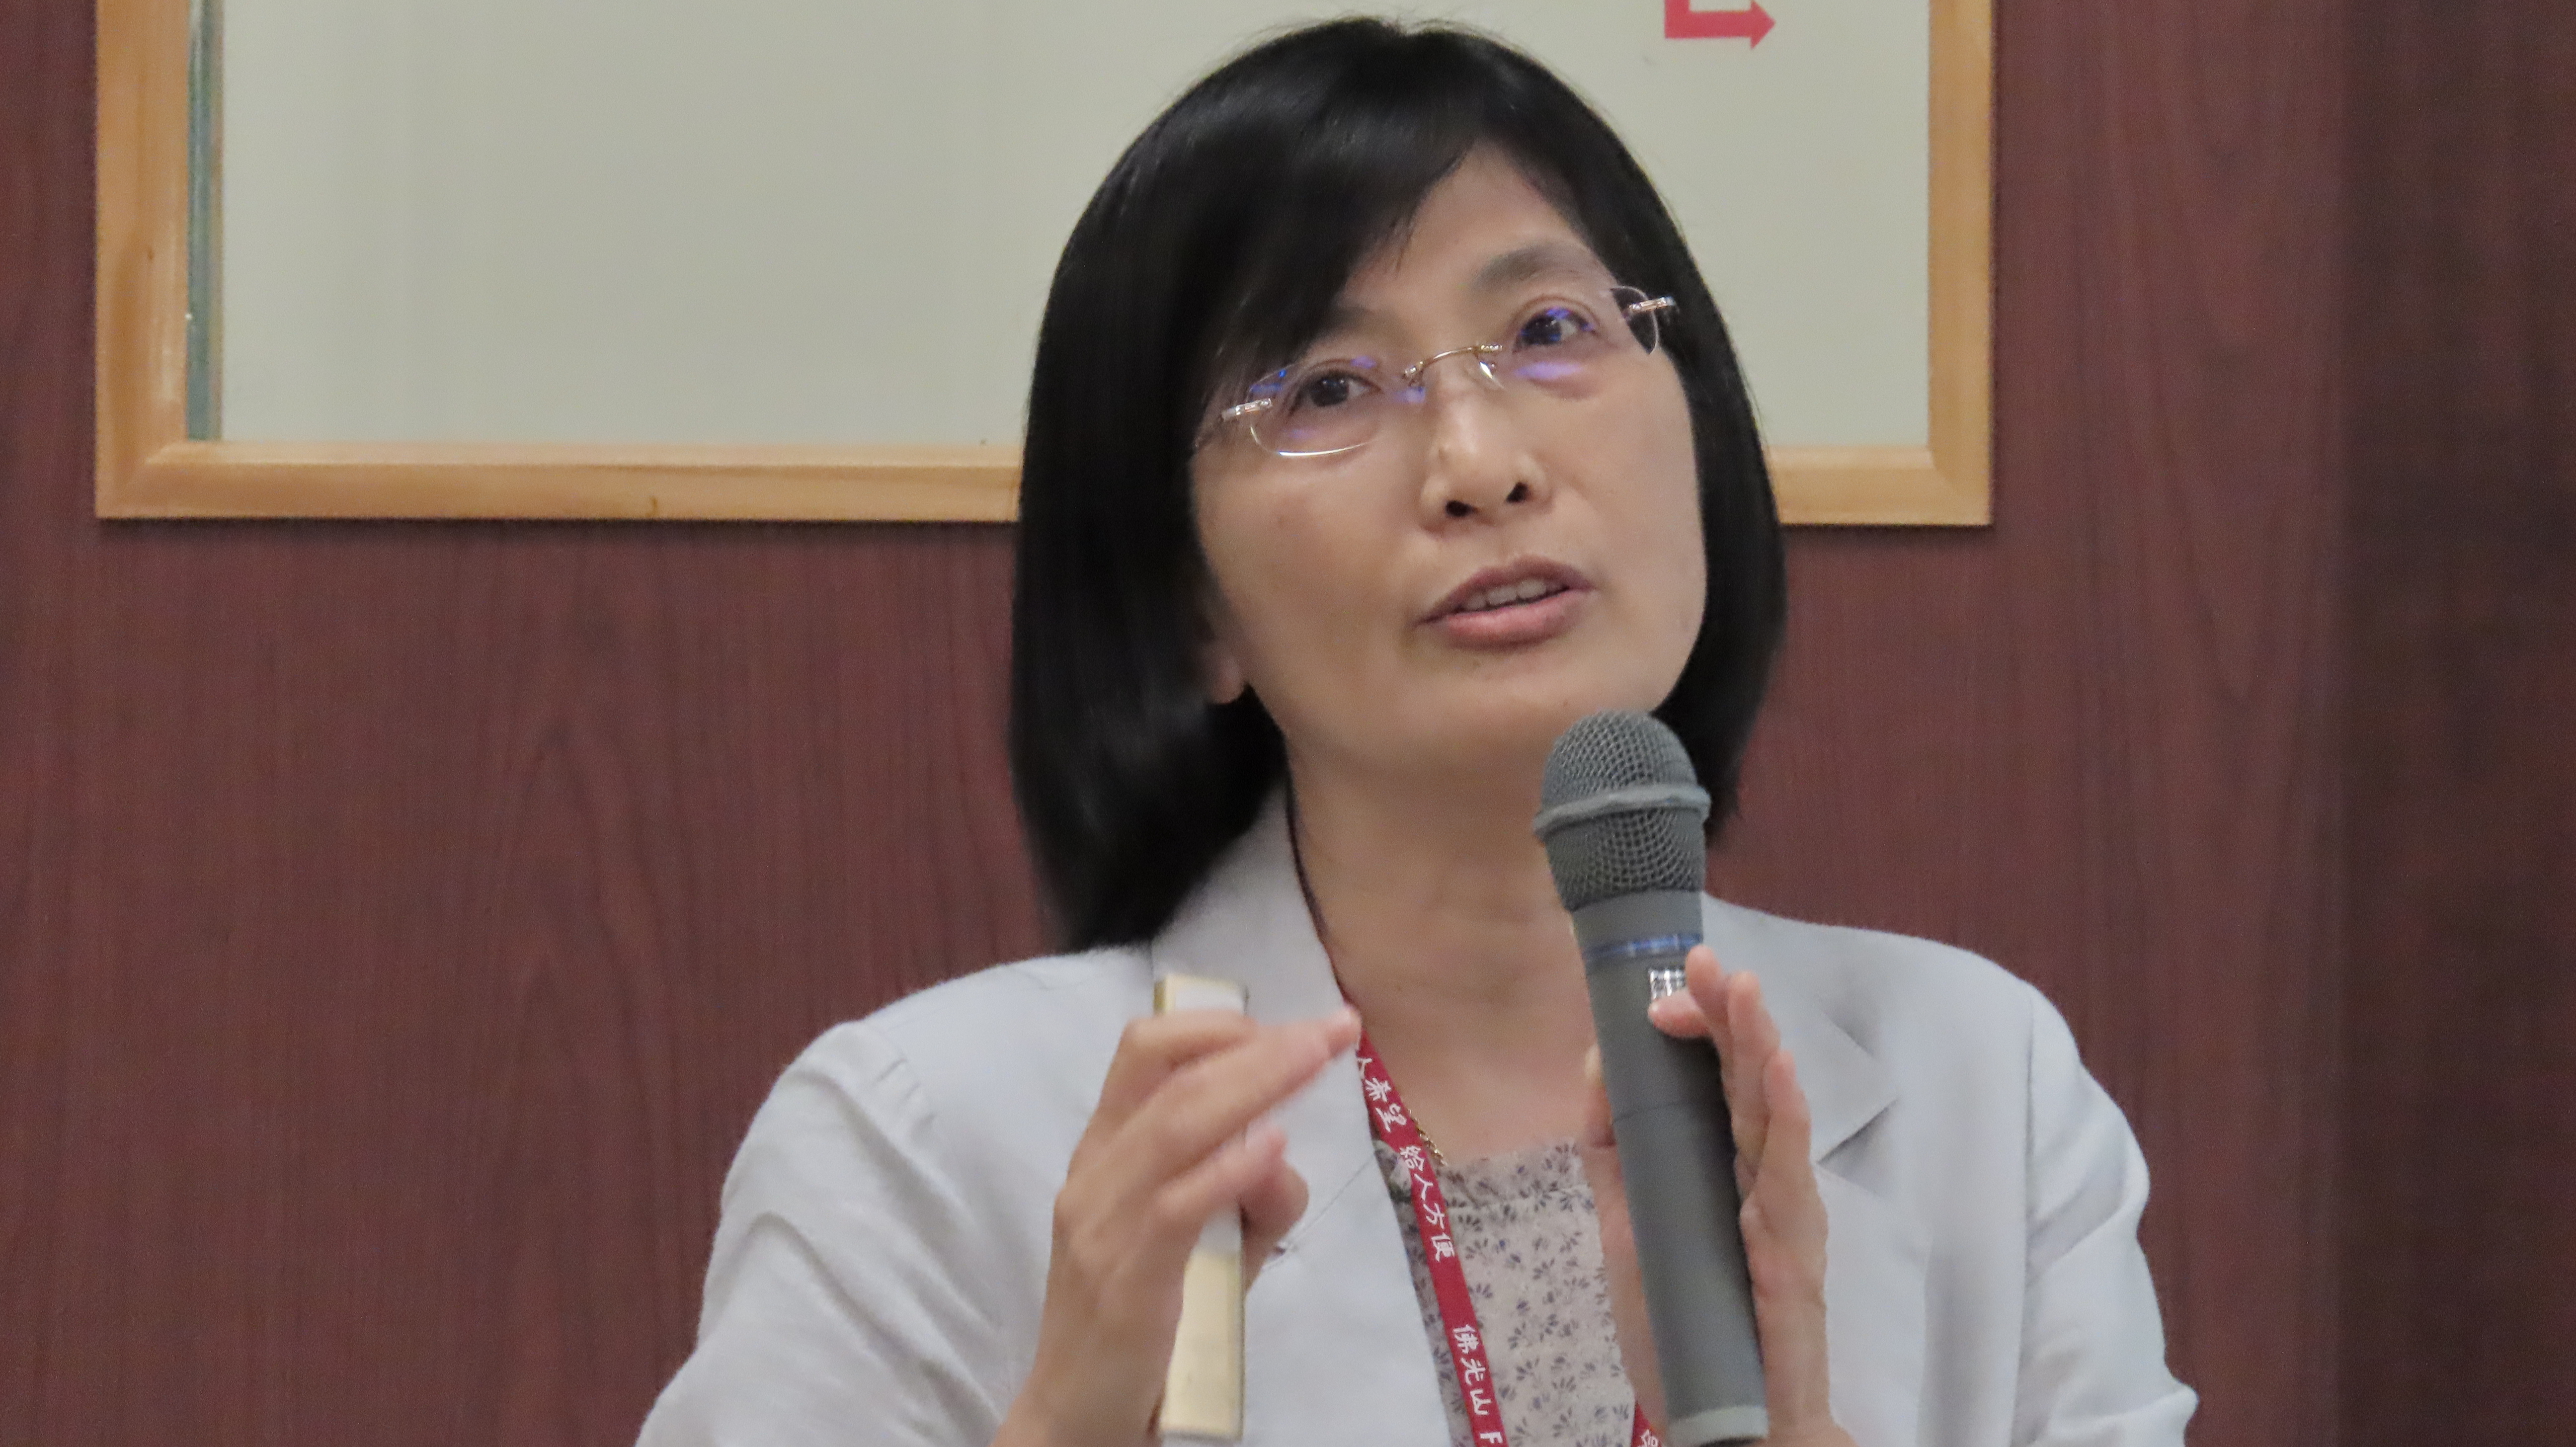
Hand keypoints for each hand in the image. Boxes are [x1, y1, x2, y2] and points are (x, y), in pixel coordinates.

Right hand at [997, 1004, 1361, 1446]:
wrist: (1077, 1412)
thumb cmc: (1144, 1320)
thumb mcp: (1204, 1245)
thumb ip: (1249, 1196)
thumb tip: (1284, 1149)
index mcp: (1104, 1152)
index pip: (1144, 1053)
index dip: (1218, 1026)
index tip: (1290, 1026)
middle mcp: (1096, 1174)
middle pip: (1173, 1078)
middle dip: (1260, 1046)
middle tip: (1333, 1028)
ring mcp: (1102, 1224)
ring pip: (1175, 1127)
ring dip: (1255, 1085)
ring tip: (1315, 1061)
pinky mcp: (1125, 1279)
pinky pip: (1175, 1207)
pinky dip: (1227, 1170)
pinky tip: (1273, 1147)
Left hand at [1578, 946, 1853, 1446]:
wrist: (1724, 1423)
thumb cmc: (1686, 1322)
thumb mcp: (1631, 1221)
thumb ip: (1615, 1146)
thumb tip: (1600, 1056)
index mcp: (1726, 1165)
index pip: (1717, 1077)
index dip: (1699, 1025)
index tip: (1669, 981)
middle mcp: (1761, 1181)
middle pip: (1749, 1083)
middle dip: (1730, 1017)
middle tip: (1709, 958)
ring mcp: (1782, 1220)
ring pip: (1775, 1121)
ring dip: (1760, 1053)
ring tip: (1745, 995)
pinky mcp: (1790, 1265)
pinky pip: (1787, 1189)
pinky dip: (1786, 1132)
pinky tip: (1780, 1081)